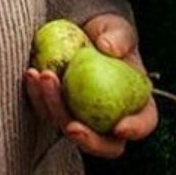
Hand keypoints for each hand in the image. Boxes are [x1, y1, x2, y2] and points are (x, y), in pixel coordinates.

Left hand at [24, 12, 158, 158]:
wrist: (80, 32)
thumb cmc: (108, 33)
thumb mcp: (117, 29)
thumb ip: (118, 37)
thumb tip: (108, 47)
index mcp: (137, 102)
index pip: (144, 122)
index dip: (135, 129)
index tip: (120, 127)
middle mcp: (111, 119)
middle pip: (105, 145)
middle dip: (88, 140)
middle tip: (72, 126)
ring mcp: (83, 119)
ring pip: (69, 129)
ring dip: (55, 109)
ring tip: (45, 77)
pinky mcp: (58, 110)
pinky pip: (46, 111)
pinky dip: (37, 96)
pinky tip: (31, 74)